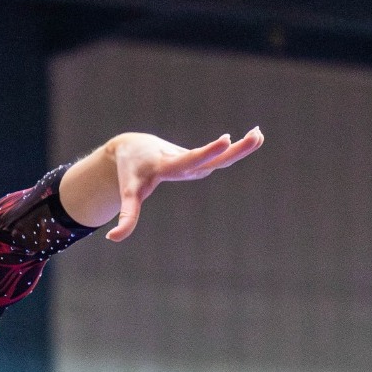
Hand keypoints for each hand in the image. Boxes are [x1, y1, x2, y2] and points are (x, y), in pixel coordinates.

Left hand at [82, 129, 264, 241]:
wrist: (133, 148)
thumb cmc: (131, 174)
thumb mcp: (128, 195)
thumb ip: (126, 216)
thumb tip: (112, 238)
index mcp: (168, 165)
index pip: (190, 159)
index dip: (207, 152)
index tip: (225, 139)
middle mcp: (183, 160)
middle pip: (209, 155)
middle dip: (228, 148)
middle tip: (248, 136)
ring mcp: (192, 159)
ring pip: (219, 155)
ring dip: (240, 146)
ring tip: (259, 133)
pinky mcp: (197, 159)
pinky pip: (220, 155)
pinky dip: (238, 148)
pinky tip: (257, 137)